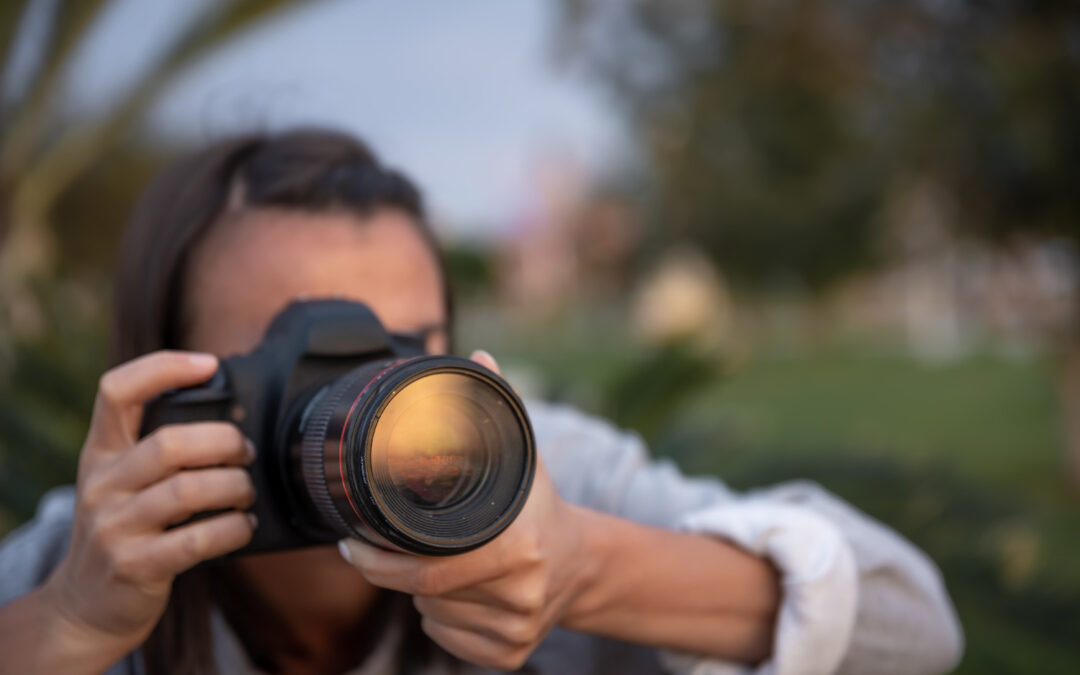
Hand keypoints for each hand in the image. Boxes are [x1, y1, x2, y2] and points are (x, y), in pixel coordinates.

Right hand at [41, 351, 256, 660]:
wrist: (84, 605)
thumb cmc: (124, 529)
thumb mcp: (123, 482)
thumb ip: (158, 449)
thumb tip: (234, 418)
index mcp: (101, 453)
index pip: (116, 391)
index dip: (164, 368)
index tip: (210, 365)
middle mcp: (102, 484)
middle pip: (170, 443)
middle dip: (224, 442)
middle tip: (245, 452)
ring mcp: (114, 527)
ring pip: (187, 490)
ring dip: (235, 487)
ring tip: (247, 492)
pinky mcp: (134, 566)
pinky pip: (197, 540)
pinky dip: (233, 529)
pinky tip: (243, 526)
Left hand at [339, 350, 596, 669]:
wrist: (584, 564)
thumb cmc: (540, 507)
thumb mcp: (521, 457)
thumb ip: (495, 408)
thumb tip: (476, 357)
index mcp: (518, 548)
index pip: (426, 569)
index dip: (380, 560)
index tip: (352, 541)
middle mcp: (520, 595)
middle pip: (423, 593)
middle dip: (394, 570)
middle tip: (380, 546)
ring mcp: (516, 632)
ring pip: (431, 618)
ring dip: (419, 593)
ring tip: (439, 562)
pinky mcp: (509, 657)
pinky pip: (448, 641)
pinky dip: (439, 620)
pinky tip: (458, 593)